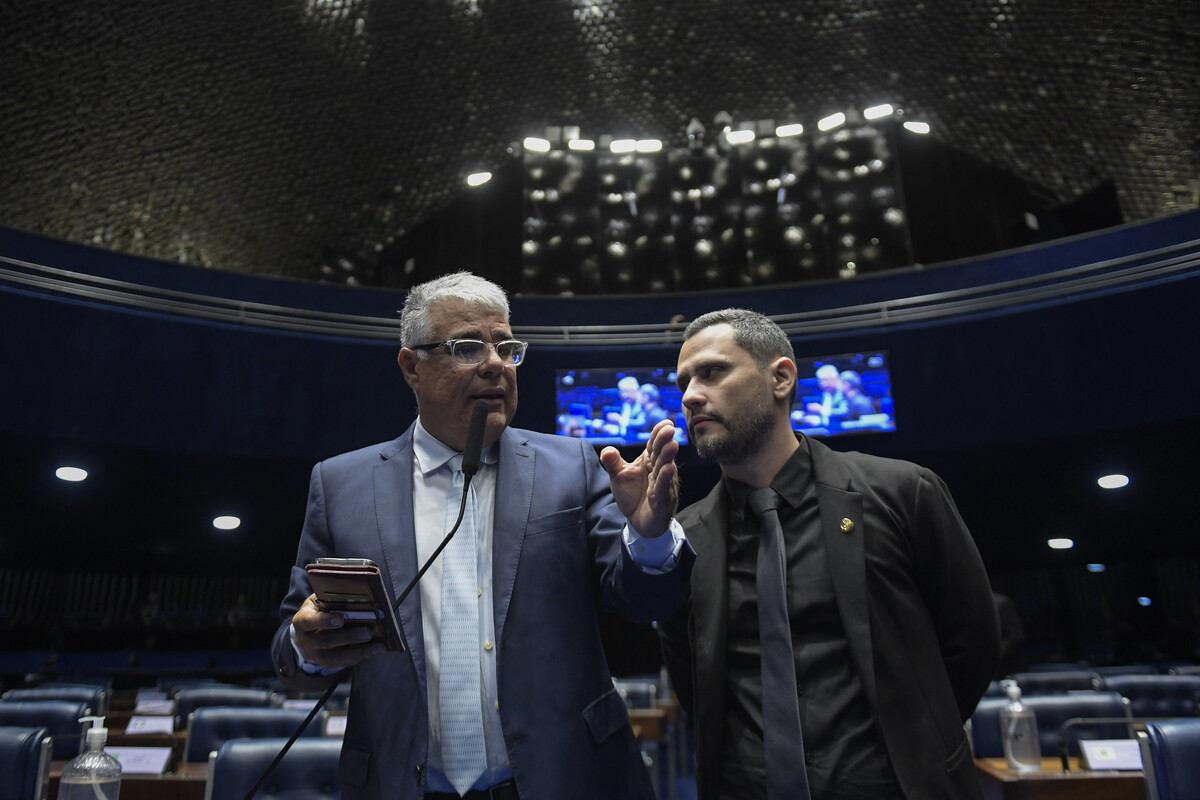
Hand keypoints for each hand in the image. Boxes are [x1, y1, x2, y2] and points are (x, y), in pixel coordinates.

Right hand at [291, 594, 385, 668]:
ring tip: (378, 647)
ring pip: (336, 658)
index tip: (341, 620)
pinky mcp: (327, 664)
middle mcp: (306, 641)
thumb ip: (333, 598)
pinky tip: (377, 650)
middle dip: (349, 637)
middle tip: (368, 632)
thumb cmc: (320, 609)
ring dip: (359, 652)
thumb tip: (358, 593)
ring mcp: (316, 655)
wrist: (310, 629)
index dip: (325, 621)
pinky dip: (362, 656)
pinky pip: (345, 663)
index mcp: (302, 621)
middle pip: (326, 641)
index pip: (310, 621)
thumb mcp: (321, 599)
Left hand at [599, 418, 678, 537]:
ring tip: (672, 445)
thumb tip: (606, 450)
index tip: (666, 423)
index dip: (659, 434)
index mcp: (649, 461)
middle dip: (665, 442)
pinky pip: (663, 488)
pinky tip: (669, 469)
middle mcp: (658, 470)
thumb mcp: (618, 477)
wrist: (638, 522)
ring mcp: (662, 485)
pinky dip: (665, 479)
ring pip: (665, 469)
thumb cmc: (632, 495)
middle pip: (660, 454)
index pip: (653, 445)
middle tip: (670, 430)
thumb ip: (612, 463)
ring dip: (668, 458)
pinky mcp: (662, 501)